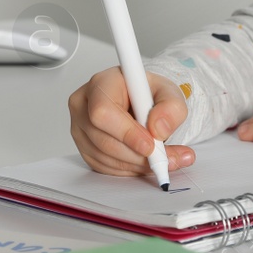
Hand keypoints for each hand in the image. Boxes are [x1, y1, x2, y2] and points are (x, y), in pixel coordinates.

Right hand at [68, 66, 195, 176]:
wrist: (139, 101)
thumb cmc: (147, 93)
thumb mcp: (169, 92)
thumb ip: (171, 107)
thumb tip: (159, 129)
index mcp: (102, 83)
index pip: (103, 110)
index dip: (126, 132)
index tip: (149, 145)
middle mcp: (84, 104)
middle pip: (103, 139)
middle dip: (136, 154)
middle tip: (163, 157)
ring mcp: (80, 127)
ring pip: (104, 157)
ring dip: (135, 164)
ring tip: (162, 159)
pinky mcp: (84, 147)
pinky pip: (103, 166)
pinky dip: (128, 169)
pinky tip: (144, 161)